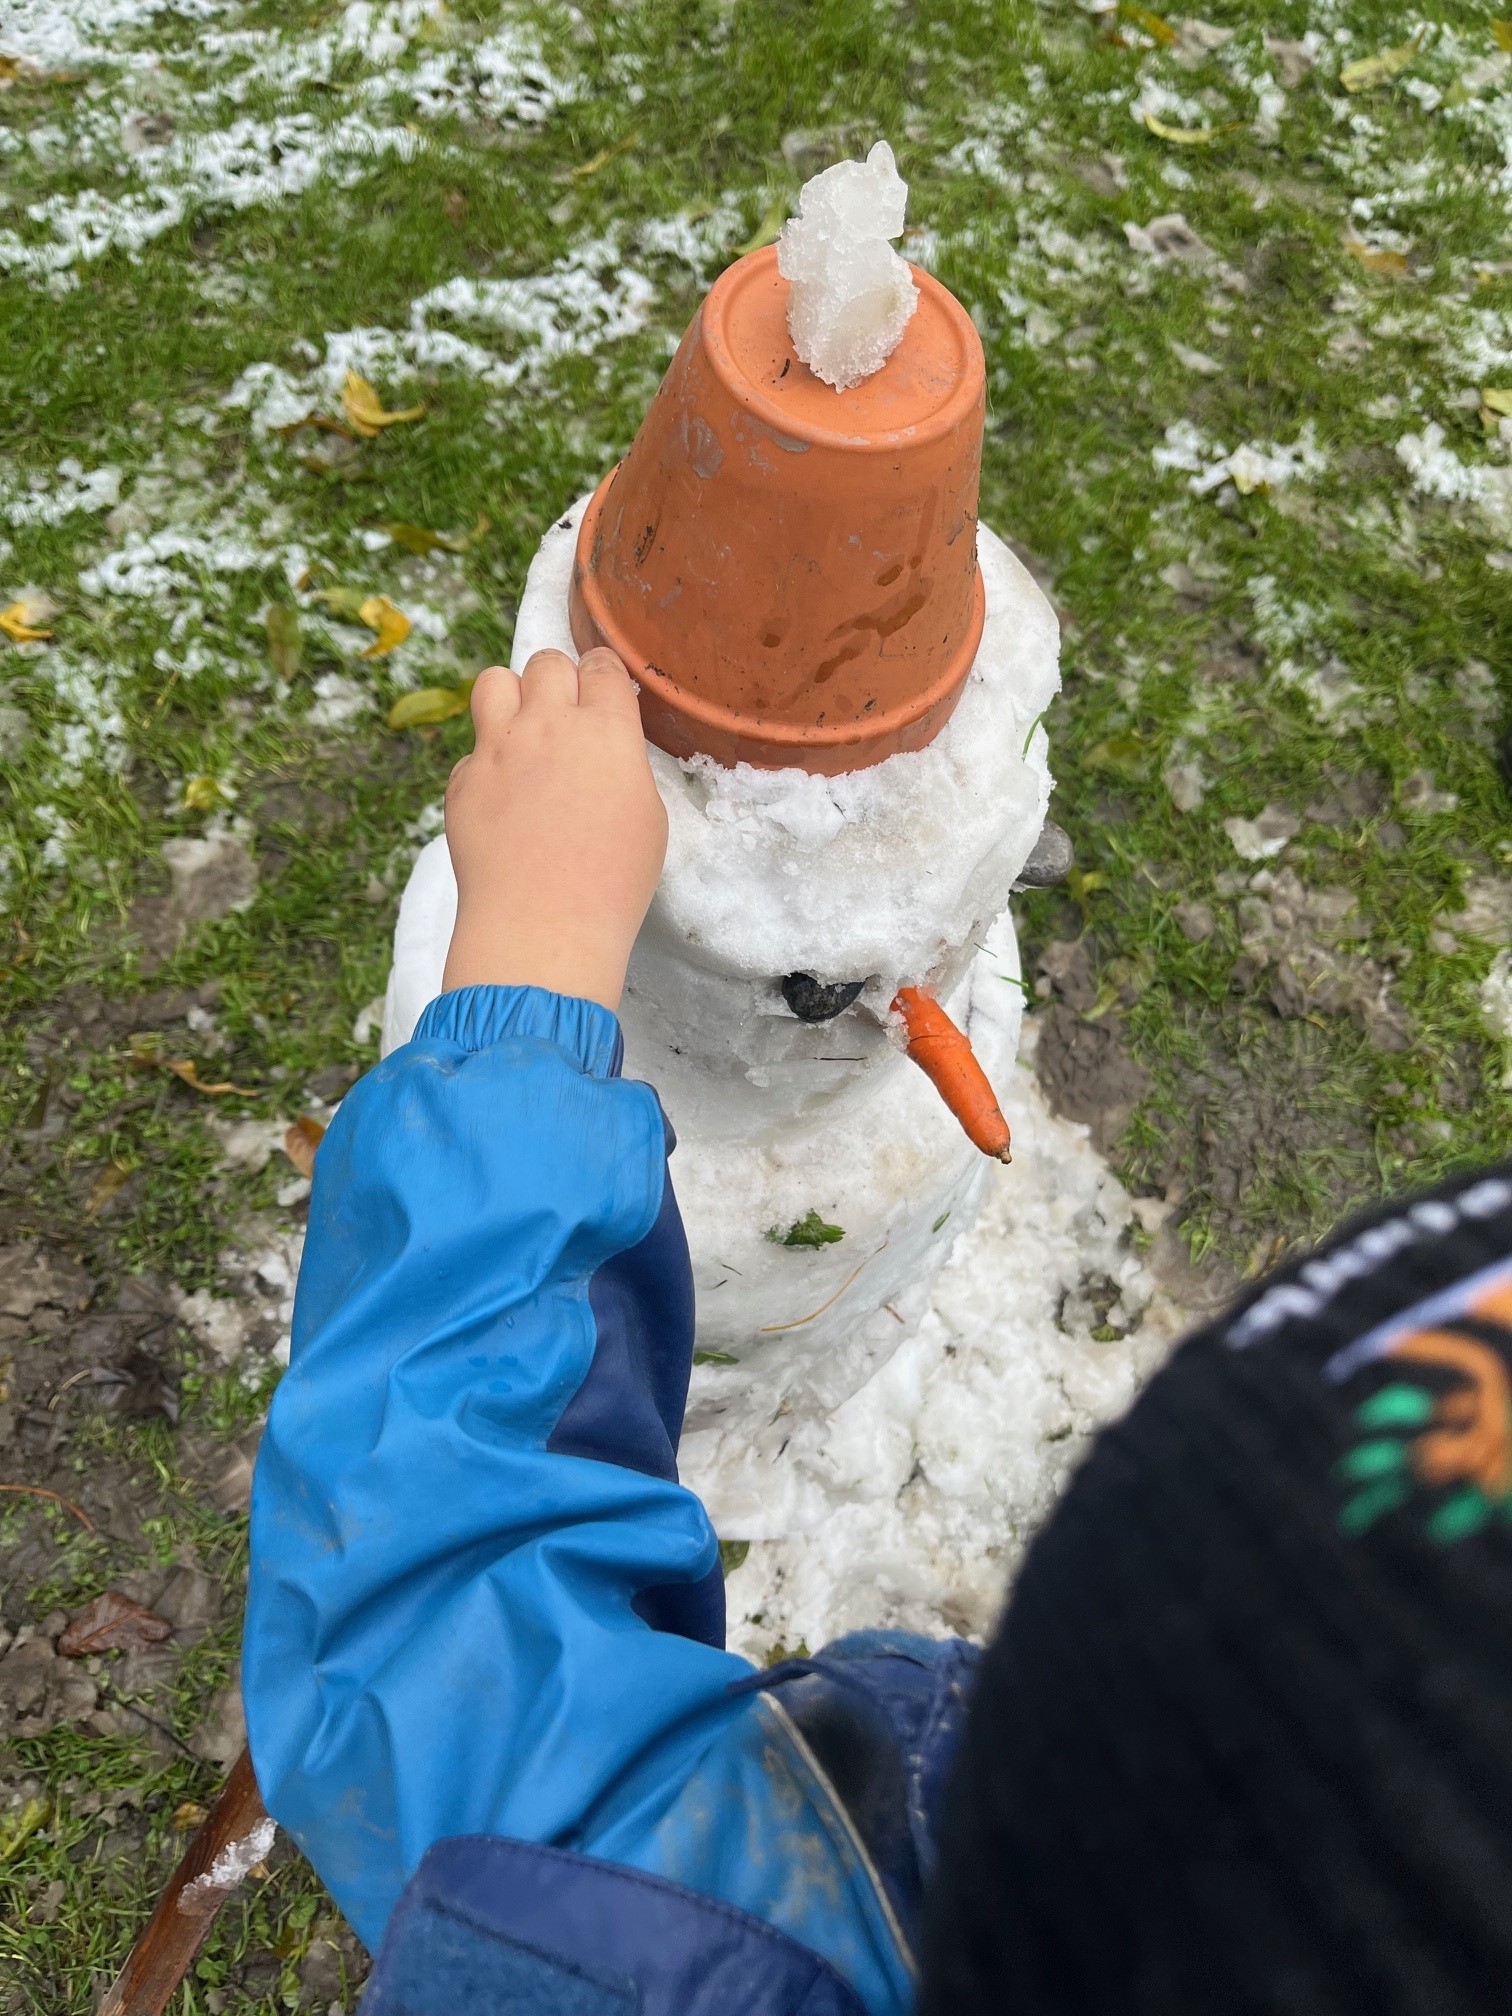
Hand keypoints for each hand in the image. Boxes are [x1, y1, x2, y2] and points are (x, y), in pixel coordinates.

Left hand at [442, 648, 667, 1010]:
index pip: (601, 666)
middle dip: (558, 682)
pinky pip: (472, 752)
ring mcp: (497, 749)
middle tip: (565, 719)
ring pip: (494, 681)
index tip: (603, 694)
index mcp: (605, 730)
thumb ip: (622, 765)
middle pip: (547, 663)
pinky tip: (501, 803)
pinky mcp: (462, 780)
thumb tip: (602, 753)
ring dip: (511, 698)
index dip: (603, 677)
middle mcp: (547, 725)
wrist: (542, 924)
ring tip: (521, 733)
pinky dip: (486, 767)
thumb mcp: (648, 817)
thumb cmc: (613, 881)